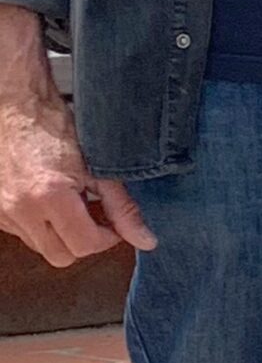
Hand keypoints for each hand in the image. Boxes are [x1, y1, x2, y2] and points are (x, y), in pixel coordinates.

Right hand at [0, 6, 154, 267]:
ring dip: (61, 234)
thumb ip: (123, 207)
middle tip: (96, 216)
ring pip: (40, 246)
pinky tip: (50, 201)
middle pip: (61, 255)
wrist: (14, 107)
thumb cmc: (55, 128)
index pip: (84, 245)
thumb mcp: (98, 167)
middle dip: (84, 241)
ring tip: (73, 203)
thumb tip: (146, 240)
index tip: (114, 223)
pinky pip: (22, 233)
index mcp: (49, 197)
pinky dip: (40, 225)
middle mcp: (20, 210)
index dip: (107, 239)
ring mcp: (2, 212)